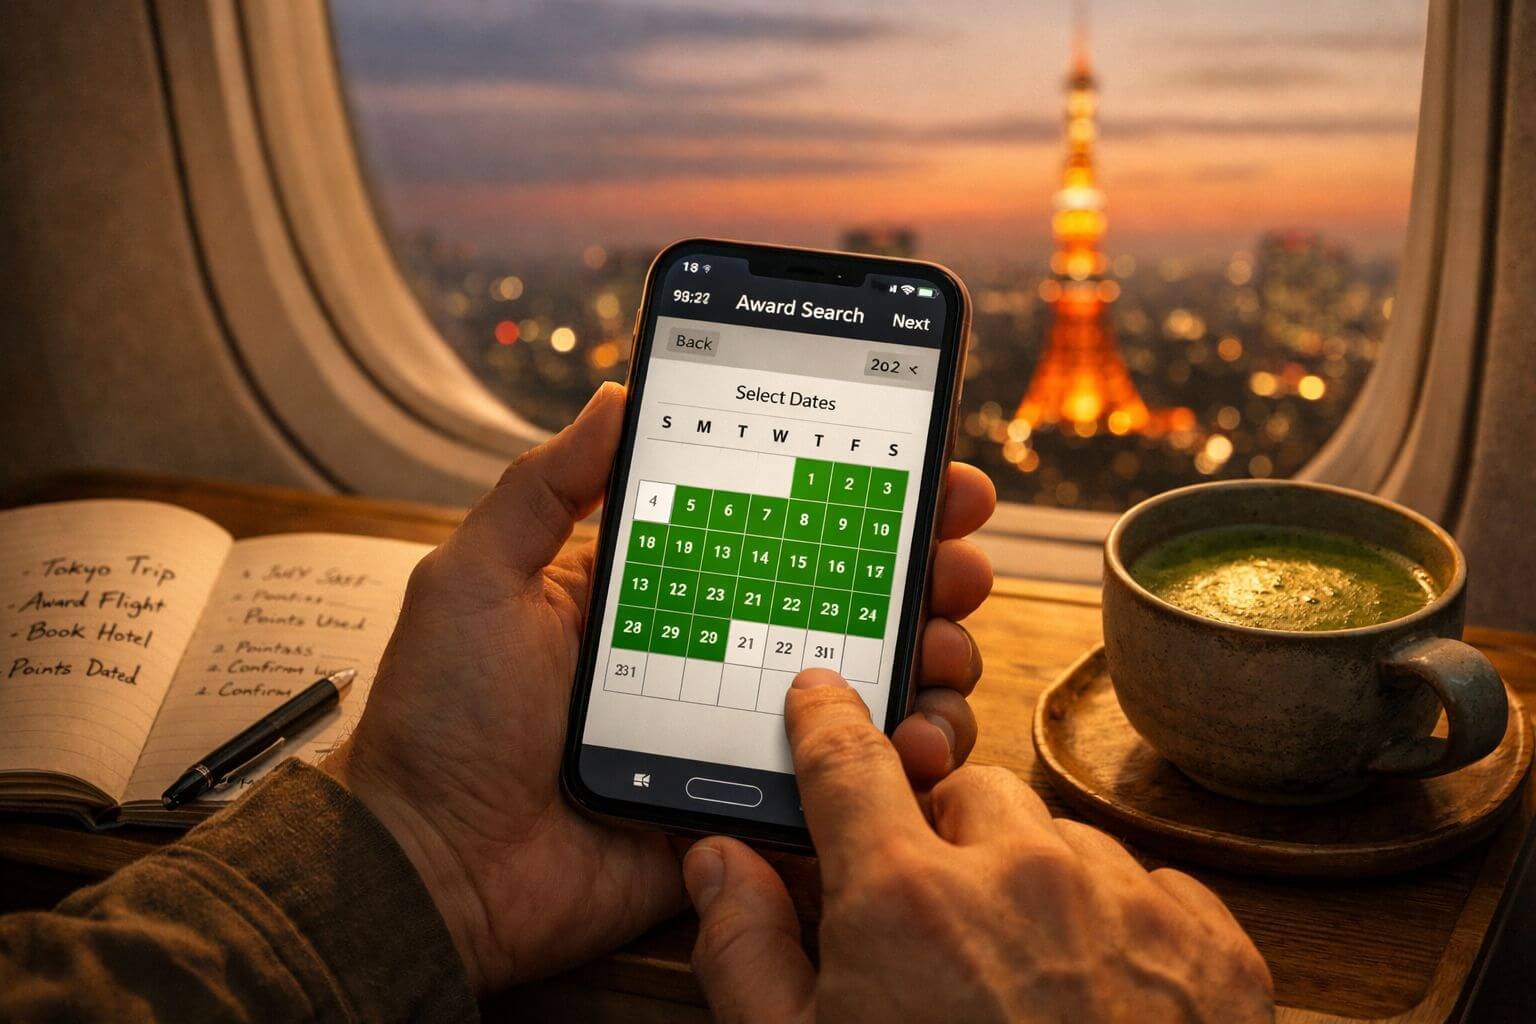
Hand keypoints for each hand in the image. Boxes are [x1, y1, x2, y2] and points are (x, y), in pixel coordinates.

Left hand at [322, 383, 996, 991]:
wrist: (433, 867)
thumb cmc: (442, 720)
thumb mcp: (478, 578)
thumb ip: (545, 488)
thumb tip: (615, 392)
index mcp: (661, 590)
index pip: (779, 527)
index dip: (856, 498)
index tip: (921, 470)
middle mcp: (715, 653)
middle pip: (845, 600)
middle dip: (920, 569)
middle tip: (957, 556)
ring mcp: (741, 732)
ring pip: (867, 685)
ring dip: (927, 656)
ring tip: (941, 645)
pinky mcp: (752, 809)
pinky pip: (850, 783)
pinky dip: (902, 758)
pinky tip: (915, 737)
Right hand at [684, 672, 1274, 1023]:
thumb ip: (748, 953)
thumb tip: (719, 863)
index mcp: (907, 900)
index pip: (849, 761)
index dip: (826, 723)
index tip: (822, 699)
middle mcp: (1022, 875)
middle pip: (967, 793)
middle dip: (943, 838)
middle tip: (937, 923)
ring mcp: (1127, 904)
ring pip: (1061, 841)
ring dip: (1033, 886)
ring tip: (1026, 984)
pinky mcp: (1212, 947)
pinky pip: (1150, 889)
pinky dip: (1119, 926)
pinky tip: (1098, 1000)